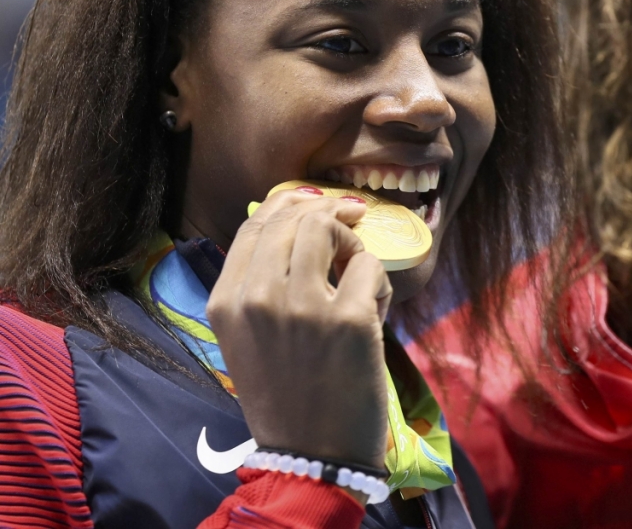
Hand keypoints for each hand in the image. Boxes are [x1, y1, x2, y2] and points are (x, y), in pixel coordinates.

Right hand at [207, 189, 392, 475]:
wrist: (312, 455)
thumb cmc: (285, 394)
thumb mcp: (248, 338)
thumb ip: (259, 284)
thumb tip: (297, 224)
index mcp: (226, 302)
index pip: (255, 225)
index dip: (290, 203)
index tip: (317, 202)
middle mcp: (258, 298)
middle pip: (294, 219)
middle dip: (329, 214)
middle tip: (353, 220)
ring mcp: (303, 307)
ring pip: (329, 230)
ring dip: (352, 242)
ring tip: (358, 272)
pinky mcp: (349, 319)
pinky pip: (369, 266)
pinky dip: (379, 280)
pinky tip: (377, 307)